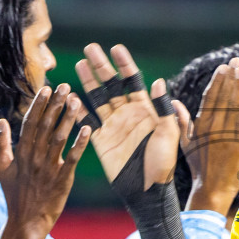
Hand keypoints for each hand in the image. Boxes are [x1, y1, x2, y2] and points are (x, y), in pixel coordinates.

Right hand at [0, 86, 90, 238]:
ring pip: (59, 138)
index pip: (30, 123)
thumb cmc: (15, 196)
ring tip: (77, 101)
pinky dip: (80, 144)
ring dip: (68, 118)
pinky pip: (72, 158)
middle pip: (46, 126)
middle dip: (55, 105)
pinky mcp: (62, 180)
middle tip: (66, 86)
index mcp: (21, 153)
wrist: (25, 223)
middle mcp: (34, 157)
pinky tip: (88, 129)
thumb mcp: (2, 169)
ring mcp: (48, 168)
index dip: (38, 105)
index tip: (46, 89)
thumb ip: (1, 144)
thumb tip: (1, 120)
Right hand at [76, 44, 183, 190]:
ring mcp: (113, 126)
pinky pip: (87, 122)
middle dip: (102, 66)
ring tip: (80, 63)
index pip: (133, 81)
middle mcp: (127, 114)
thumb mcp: (169, 134)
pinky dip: (78, 110)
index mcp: (145, 110)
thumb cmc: (163, 164)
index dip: (124, 65)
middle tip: (90, 47)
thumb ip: (164, 109)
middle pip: (112, 85)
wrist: (148, 190)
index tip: (116, 48)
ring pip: (98, 99)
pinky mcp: (101, 140)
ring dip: (88, 82)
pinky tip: (70, 96)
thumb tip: (159, 81)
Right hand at [183, 58, 238, 213]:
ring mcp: (225, 134)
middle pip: (222, 97)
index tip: (223, 66)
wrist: (210, 189)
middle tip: (237, 60)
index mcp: (200, 125)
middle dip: (229, 77)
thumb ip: (182, 121)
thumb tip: (175, 102)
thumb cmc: (199, 167)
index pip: (209, 97)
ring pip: (233, 106)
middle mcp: (212, 127)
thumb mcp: (186, 143)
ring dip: (238, 87)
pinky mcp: (237, 143)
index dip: (217, 81)